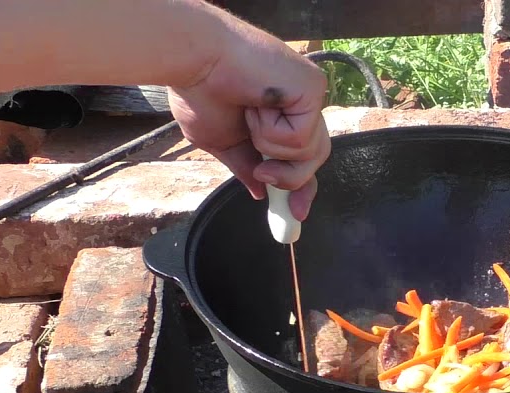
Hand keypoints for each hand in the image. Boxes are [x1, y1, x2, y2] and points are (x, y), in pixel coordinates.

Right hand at [167, 15, 329, 220]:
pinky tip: (257, 106)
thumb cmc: (199, 91)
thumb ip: (245, 165)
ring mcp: (309, 96)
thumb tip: (260, 191)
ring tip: (249, 117)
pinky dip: (272, 132)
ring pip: (310, 153)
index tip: (296, 214)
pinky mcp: (313, 89)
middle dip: (291, 177)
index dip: (301, 186)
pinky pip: (301, 138)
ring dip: (271, 147)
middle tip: (263, 172)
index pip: (304, 155)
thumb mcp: (221, 141)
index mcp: (279, 115)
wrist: (194, 62)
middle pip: (314, 159)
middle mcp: (299, 104)